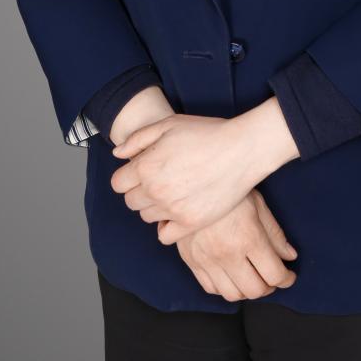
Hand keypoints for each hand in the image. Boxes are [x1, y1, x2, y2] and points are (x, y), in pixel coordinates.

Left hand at [110, 112, 266, 241]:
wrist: (242, 150)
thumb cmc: (207, 133)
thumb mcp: (169, 124)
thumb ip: (137, 139)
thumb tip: (118, 154)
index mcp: (146, 166)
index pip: (118, 183)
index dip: (129, 175)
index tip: (144, 170)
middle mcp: (155, 191)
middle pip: (131, 201)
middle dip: (140, 190)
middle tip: (161, 179)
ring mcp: (172, 210)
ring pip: (147, 217)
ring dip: (154, 206)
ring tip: (173, 192)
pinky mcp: (190, 223)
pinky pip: (165, 235)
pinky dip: (167, 226)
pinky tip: (178, 212)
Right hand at [166, 189, 298, 301]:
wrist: (191, 180)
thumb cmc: (229, 189)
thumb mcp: (258, 205)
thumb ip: (275, 234)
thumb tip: (289, 256)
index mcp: (248, 238)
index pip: (274, 274)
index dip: (287, 279)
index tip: (289, 276)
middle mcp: (227, 253)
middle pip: (255, 290)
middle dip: (269, 287)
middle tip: (272, 278)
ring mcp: (207, 259)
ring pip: (232, 295)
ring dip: (247, 291)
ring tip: (252, 278)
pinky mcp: (191, 260)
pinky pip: (211, 288)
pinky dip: (224, 288)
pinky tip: (231, 275)